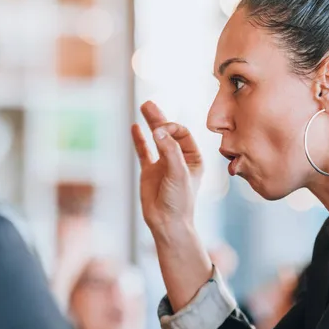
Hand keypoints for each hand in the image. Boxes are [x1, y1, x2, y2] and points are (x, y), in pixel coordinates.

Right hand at [131, 101, 203, 231]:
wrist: (168, 224)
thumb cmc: (180, 201)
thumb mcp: (178, 173)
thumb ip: (169, 151)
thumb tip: (157, 131)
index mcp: (193, 158)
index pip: (182, 134)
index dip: (170, 128)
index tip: (160, 131)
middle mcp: (179, 158)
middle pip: (169, 132)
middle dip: (159, 118)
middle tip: (148, 104)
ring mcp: (163, 164)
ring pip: (156, 139)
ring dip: (150, 124)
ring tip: (143, 107)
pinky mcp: (149, 172)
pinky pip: (143, 151)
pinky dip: (139, 140)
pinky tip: (135, 128)